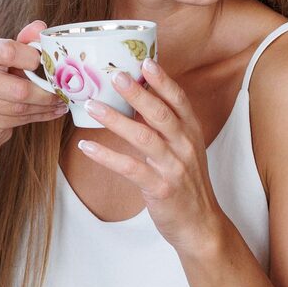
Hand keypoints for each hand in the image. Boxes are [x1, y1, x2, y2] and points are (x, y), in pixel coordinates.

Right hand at [0, 20, 67, 151]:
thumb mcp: (5, 55)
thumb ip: (23, 42)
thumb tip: (40, 27)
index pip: (9, 51)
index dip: (33, 60)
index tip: (47, 65)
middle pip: (18, 90)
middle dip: (45, 94)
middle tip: (63, 94)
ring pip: (18, 108)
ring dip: (44, 107)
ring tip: (60, 103)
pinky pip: (14, 122)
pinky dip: (37, 117)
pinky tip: (48, 112)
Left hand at [74, 59, 229, 256]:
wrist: (200, 225)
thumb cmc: (187, 184)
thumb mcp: (183, 150)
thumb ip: (165, 127)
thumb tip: (138, 100)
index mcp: (191, 133)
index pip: (179, 101)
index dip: (163, 81)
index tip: (145, 61)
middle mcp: (185, 147)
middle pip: (161, 114)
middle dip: (138, 93)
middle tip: (115, 75)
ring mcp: (174, 168)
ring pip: (144, 138)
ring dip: (116, 120)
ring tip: (93, 106)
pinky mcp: (161, 189)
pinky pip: (131, 169)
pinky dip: (107, 157)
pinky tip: (87, 147)